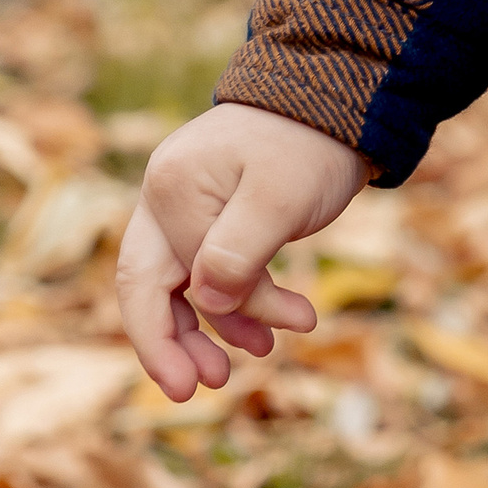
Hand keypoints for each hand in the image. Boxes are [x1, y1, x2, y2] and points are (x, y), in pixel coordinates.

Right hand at [116, 103, 372, 399]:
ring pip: (174, 281)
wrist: (341, 97)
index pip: (178, 278)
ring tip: (249, 359)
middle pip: (146, 285)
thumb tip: (209, 306)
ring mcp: (184, 201)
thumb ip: (239, 255)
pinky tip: (270, 323)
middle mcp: (163, 195)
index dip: (208, 324)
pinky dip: (234, 298)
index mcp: (171, 189)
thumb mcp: (282, 199)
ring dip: (209, 325)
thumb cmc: (312, 144)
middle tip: (194, 390)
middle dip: (168, 343)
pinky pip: (205, 267)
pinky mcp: (211, 209)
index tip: (249, 354)